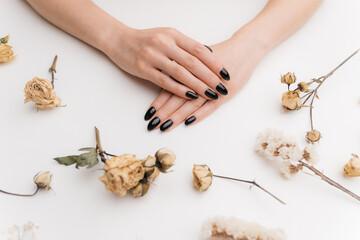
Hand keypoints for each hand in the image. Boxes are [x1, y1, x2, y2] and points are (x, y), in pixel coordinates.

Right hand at [104, 26, 229, 99]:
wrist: (118, 39)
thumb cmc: (146, 40)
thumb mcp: (167, 36)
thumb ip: (184, 46)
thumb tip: (208, 55)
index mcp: (173, 35)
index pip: (199, 49)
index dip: (214, 62)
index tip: (226, 73)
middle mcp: (164, 44)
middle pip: (192, 62)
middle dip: (210, 77)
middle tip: (223, 87)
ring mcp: (153, 56)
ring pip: (180, 73)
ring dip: (197, 85)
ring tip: (210, 94)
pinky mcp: (143, 68)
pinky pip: (164, 82)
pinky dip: (179, 89)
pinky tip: (190, 96)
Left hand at [144, 33, 266, 130]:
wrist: (246, 48)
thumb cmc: (220, 54)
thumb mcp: (199, 59)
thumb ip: (183, 69)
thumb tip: (163, 79)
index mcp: (190, 67)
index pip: (170, 87)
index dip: (159, 101)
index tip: (148, 114)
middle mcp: (200, 77)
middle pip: (178, 97)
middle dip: (164, 113)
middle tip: (152, 125)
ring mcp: (214, 86)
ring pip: (192, 103)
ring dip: (177, 116)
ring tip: (165, 127)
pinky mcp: (227, 92)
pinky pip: (212, 105)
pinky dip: (200, 114)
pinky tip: (188, 122)